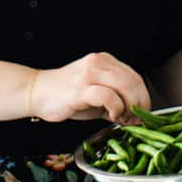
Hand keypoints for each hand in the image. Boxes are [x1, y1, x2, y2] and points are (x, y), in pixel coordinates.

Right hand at [31, 52, 149, 125]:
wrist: (37, 93)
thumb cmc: (66, 96)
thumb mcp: (96, 93)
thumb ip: (116, 99)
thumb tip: (136, 115)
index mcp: (104, 61)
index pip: (135, 77)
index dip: (143, 97)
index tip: (141, 114)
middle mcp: (98, 63)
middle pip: (133, 81)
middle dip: (140, 104)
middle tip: (135, 120)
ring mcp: (89, 74)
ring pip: (125, 86)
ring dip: (130, 107)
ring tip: (122, 118)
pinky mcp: (80, 89)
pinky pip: (108, 96)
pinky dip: (116, 108)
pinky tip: (112, 116)